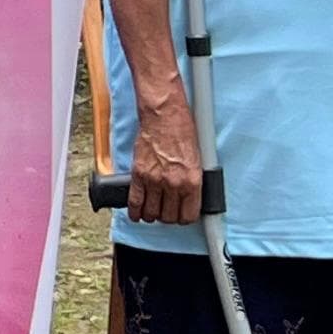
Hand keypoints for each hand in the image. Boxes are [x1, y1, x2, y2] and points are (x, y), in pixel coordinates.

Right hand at [120, 90, 204, 226]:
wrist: (164, 115)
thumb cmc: (182, 129)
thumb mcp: (197, 158)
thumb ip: (192, 179)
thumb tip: (188, 196)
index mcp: (192, 181)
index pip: (188, 215)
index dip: (184, 218)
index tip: (181, 216)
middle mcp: (174, 184)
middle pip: (169, 217)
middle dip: (167, 217)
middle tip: (167, 212)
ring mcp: (155, 180)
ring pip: (151, 213)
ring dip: (152, 215)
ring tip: (153, 211)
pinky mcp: (139, 174)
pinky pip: (135, 201)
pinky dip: (135, 211)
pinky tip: (137, 213)